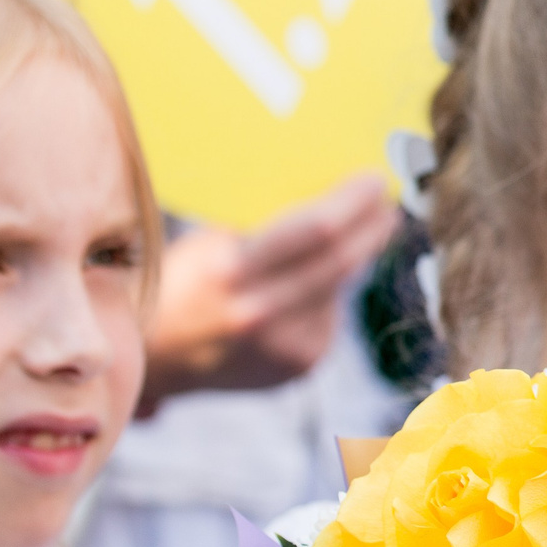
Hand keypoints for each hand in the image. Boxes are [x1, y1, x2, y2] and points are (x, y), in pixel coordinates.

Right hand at [139, 175, 398, 412]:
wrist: (157, 357)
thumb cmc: (182, 283)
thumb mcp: (209, 243)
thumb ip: (265, 228)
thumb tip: (331, 195)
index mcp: (231, 272)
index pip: (317, 231)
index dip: (354, 202)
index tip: (375, 180)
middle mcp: (261, 314)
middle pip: (342, 262)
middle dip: (372, 228)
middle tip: (389, 203)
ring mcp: (284, 348)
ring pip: (341, 288)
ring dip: (356, 258)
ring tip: (363, 231)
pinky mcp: (299, 367)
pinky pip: (330, 315)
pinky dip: (332, 292)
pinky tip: (320, 280)